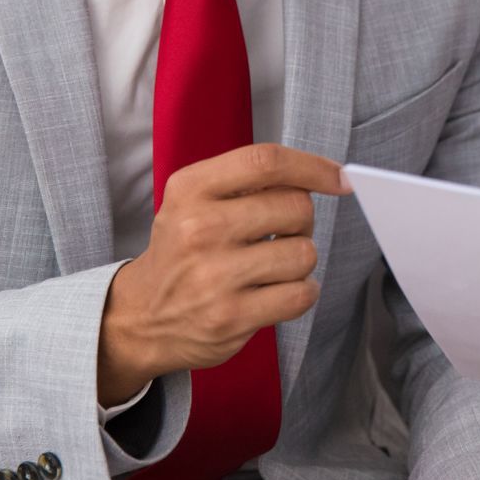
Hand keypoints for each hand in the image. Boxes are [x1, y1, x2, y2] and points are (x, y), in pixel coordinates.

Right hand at [97, 143, 349, 405]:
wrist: (140, 317)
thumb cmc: (182, 250)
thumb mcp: (194, 199)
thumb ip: (248, 180)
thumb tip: (326, 175)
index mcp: (191, 189)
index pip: (266, 162)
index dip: (313, 167)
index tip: (339, 178)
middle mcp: (199, 229)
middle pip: (296, 207)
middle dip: (301, 221)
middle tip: (279, 234)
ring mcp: (215, 276)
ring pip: (304, 252)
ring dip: (300, 260)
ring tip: (272, 267)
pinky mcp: (231, 318)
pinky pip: (301, 295)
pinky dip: (302, 292)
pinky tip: (277, 292)